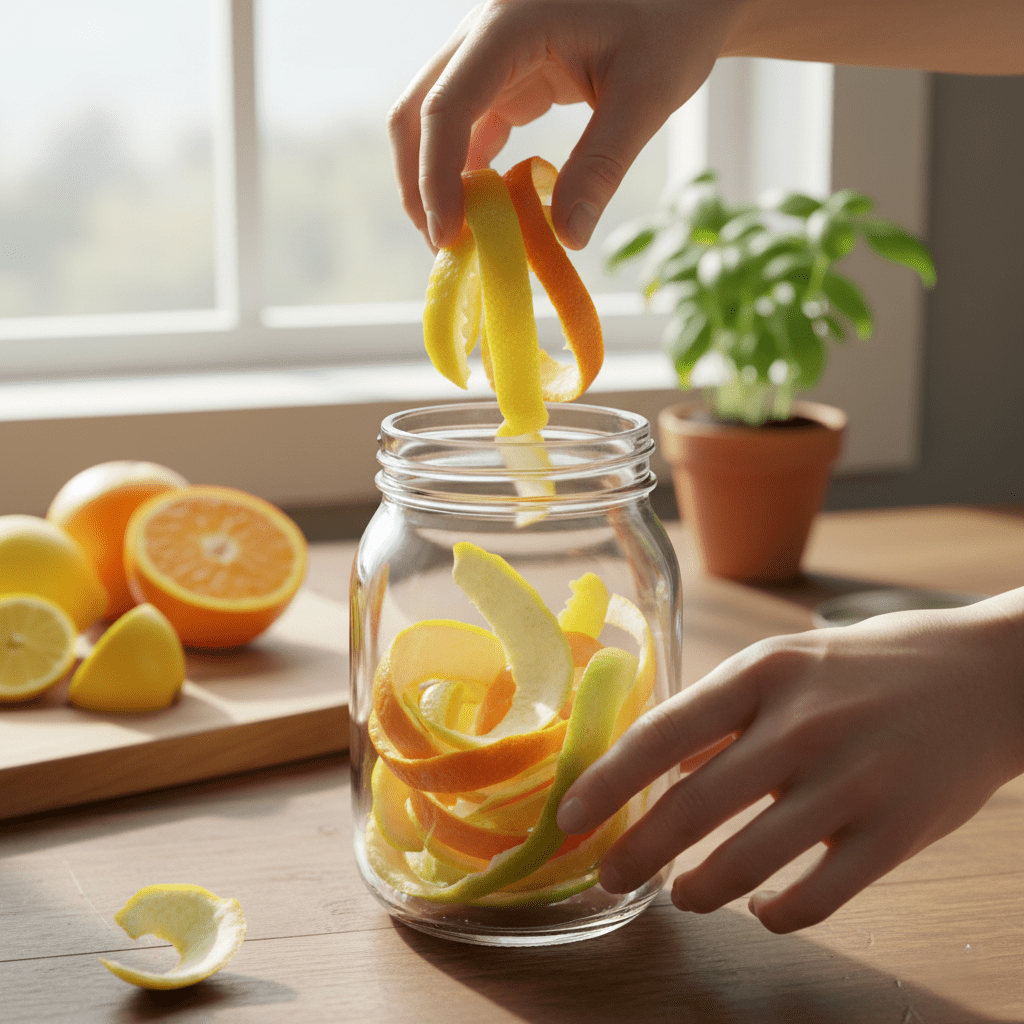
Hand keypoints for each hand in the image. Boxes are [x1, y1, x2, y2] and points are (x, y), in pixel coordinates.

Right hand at [387, 0, 742, 249]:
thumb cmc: (673, 24)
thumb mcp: (646, 96)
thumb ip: (602, 166)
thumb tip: (569, 239)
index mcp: (510, 25)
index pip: (447, 106)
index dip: (436, 177)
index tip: (450, 237)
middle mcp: (486, 33)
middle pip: (418, 110)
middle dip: (419, 183)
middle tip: (444, 247)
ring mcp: (491, 55)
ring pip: (434, 120)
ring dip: (438, 180)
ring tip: (462, 238)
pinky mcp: (507, 77)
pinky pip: (469, 127)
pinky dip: (469, 172)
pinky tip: (487, 212)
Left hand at [556, 589, 1023, 931]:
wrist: (986, 677)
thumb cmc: (867, 669)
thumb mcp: (786, 666)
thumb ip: (721, 716)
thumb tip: (654, 766)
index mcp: (763, 673)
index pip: (662, 732)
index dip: (608, 781)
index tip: (569, 817)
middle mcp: (801, 724)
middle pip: (693, 807)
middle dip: (637, 853)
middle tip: (610, 877)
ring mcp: (852, 780)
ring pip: (748, 862)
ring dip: (700, 890)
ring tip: (683, 895)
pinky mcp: (897, 833)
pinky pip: (819, 897)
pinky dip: (777, 913)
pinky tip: (762, 908)